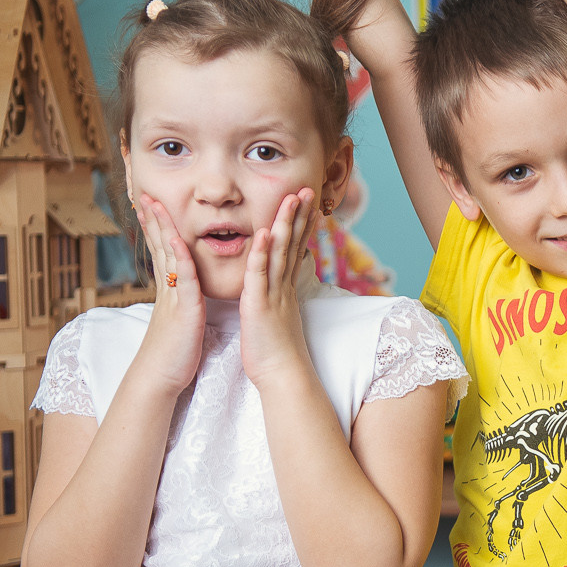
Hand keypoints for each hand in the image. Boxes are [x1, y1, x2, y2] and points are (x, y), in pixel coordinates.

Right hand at [129, 196, 205, 395]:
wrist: (161, 377)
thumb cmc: (174, 353)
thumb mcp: (179, 320)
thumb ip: (181, 302)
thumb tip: (182, 293)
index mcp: (171, 291)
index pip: (163, 251)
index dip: (158, 228)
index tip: (152, 206)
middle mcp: (168, 289)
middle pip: (159, 245)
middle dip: (153, 219)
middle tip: (145, 193)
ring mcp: (173, 297)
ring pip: (167, 255)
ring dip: (162, 228)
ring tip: (154, 204)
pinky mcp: (183, 309)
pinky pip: (182, 278)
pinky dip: (179, 257)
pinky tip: (176, 239)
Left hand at [240, 189, 320, 387]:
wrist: (282, 376)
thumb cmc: (276, 353)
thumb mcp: (279, 320)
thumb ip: (279, 300)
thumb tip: (283, 291)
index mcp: (285, 290)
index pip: (295, 250)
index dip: (302, 226)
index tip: (307, 205)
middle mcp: (283, 287)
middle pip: (293, 244)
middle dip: (300, 215)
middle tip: (307, 190)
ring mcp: (273, 294)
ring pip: (280, 253)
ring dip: (285, 224)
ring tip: (291, 199)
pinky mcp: (259, 305)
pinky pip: (260, 275)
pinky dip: (261, 253)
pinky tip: (263, 233)